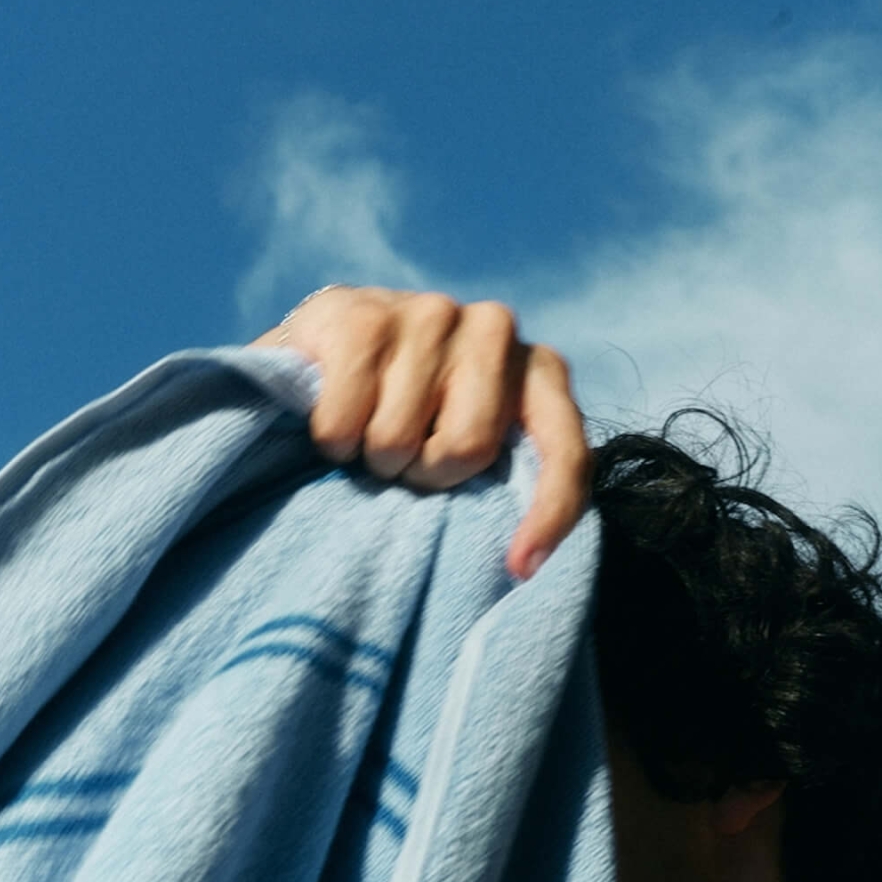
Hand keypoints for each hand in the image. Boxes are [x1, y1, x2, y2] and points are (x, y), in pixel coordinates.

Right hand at [250, 286, 589, 578]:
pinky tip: (332, 414)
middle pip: (467, 447)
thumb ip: (510, 477)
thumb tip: (526, 564)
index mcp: (538, 370)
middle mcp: (495, 328)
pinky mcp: (361, 314)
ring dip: (372, 457)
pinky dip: (332, 440)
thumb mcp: (470, 450)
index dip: (550, 514)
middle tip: (409, 461)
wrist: (317, 359)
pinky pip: (344, 422)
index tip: (519, 569)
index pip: (565, 448)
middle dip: (427, 475)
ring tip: (368, 432)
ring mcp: (429, 313)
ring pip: (396, 439)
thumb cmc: (407, 420)